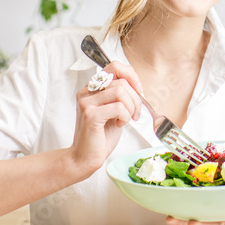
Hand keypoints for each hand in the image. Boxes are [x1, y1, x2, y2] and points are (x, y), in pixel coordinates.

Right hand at [68, 61, 143, 178]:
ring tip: (127, 119)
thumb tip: (137, 85)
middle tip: (136, 114)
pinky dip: (125, 116)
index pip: (114, 66)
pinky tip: (119, 124)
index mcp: (92, 88)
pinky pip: (118, 107)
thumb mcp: (115, 111)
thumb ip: (121, 95)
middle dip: (136, 98)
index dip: (131, 75)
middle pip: (121, 81)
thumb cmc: (101, 136)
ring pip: (121, 91)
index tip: (139, 90)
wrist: (85, 158)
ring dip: (131, 107)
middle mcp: (86, 92)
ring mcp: (86, 102)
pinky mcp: (90, 114)